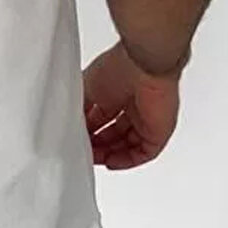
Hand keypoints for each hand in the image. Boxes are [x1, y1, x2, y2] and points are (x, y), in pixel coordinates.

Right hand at [82, 42, 181, 169]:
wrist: (144, 66)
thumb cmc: (119, 67)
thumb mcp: (86, 88)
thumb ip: (79, 109)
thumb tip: (69, 125)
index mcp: (116, 94)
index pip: (100, 121)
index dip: (87, 134)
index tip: (74, 141)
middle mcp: (132, 107)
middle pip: (113, 136)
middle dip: (97, 146)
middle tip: (82, 152)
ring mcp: (146, 120)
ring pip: (127, 146)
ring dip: (109, 154)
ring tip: (93, 158)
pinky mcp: (159, 131)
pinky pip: (143, 153)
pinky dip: (126, 161)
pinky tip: (111, 162)